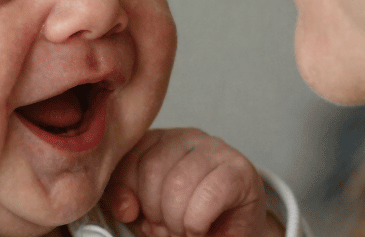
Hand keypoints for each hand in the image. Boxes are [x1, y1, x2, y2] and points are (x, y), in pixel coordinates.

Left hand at [104, 128, 273, 236]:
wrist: (232, 231)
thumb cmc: (188, 217)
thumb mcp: (145, 209)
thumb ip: (124, 200)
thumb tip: (125, 207)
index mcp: (158, 140)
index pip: (128, 157)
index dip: (130, 195)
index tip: (141, 217)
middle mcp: (186, 137)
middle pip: (151, 167)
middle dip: (155, 211)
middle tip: (167, 228)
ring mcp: (215, 149)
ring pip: (179, 181)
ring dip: (177, 220)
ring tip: (184, 230)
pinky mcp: (239, 169)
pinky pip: (210, 193)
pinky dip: (197, 221)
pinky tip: (198, 229)